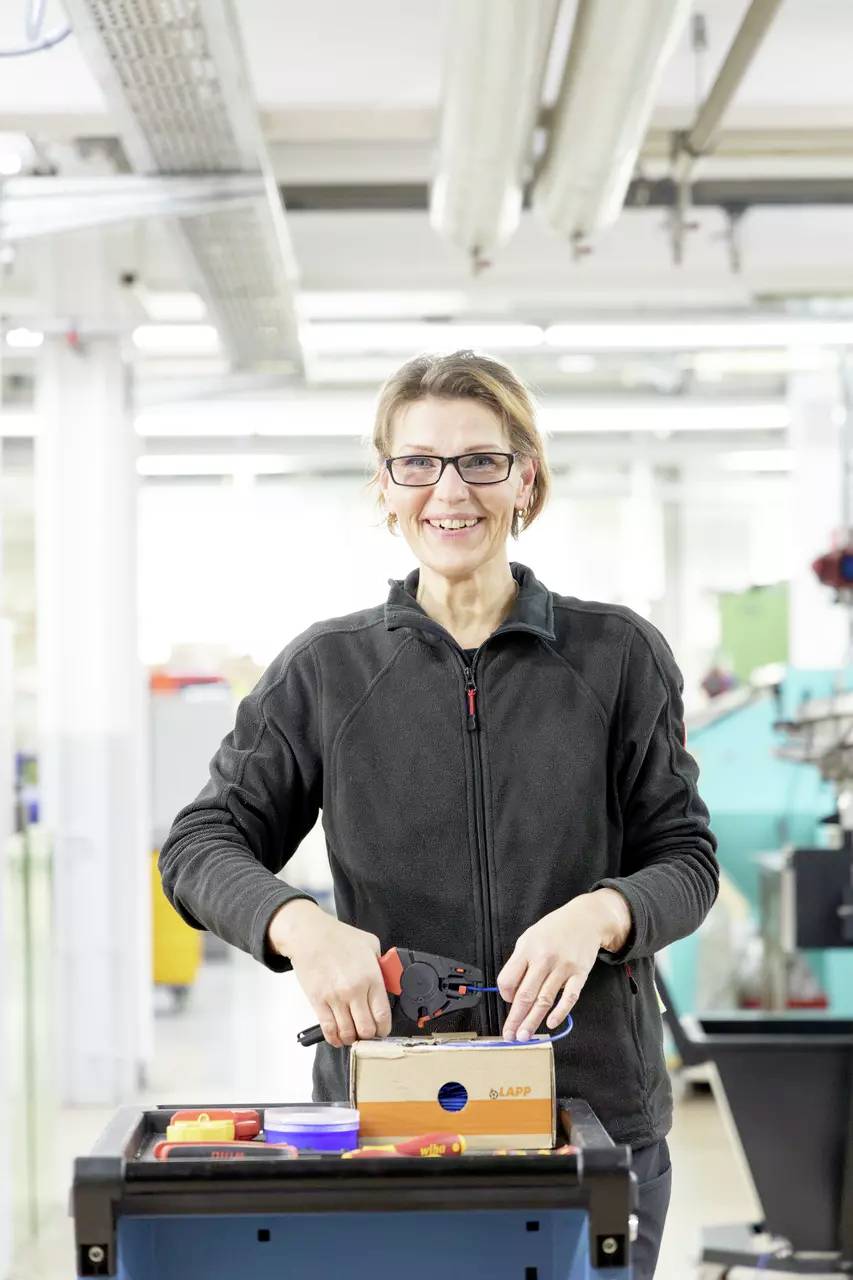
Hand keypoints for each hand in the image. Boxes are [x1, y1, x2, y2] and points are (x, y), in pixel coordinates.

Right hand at [267, 900, 391, 1047]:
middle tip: (368, 1033)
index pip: (383, 1015)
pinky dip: (335, 1039)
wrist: (309, 935)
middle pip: (366, 1029)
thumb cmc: (338, 937)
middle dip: (369, 1036)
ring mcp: (335, 998)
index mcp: (371, 977)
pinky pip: (329, 1029)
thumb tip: (388, 981)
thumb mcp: (370, 944)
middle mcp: (354, 991)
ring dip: (352, 1039)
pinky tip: (338, 1038)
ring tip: (353, 1035)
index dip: (384, 1029)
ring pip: (347, 1033)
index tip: (383, 1030)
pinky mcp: (318, 1002)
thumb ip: (382, 965)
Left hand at [497, 889, 631, 1041]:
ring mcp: (563, 967)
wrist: (585, 919)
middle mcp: (544, 959)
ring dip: (532, 1021)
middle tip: (509, 1036)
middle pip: (525, 995)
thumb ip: (519, 962)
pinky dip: (560, 1013)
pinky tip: (551, 1024)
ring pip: (544, 1000)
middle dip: (515, 1018)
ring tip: (524, 1036)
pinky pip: (569, 997)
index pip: (508, 979)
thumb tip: (512, 991)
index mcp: (527, 949)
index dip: (504, 995)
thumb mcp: (529, 937)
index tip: (507, 1000)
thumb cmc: (554, 930)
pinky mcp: (580, 974)